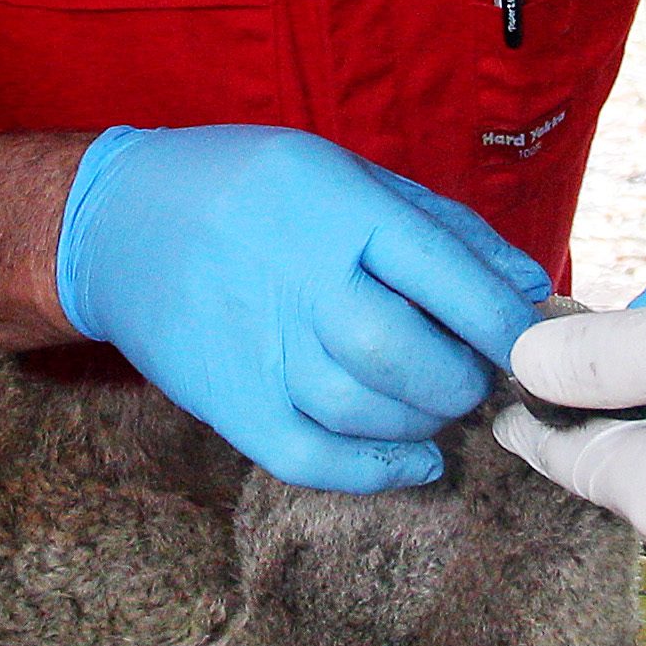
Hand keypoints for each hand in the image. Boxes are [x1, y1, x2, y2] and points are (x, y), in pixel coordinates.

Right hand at [58, 125, 554, 493]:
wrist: (116, 223)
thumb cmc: (252, 191)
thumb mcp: (345, 172)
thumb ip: (441, 228)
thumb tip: (529, 288)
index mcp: (331, 205)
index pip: (441, 271)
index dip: (500, 318)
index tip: (530, 343)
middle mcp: (291, 275)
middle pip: (401, 352)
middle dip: (461, 377)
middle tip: (474, 376)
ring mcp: (253, 343)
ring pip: (362, 410)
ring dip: (424, 420)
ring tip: (436, 403)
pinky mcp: (225, 399)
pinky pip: (309, 458)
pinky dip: (375, 472)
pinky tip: (414, 461)